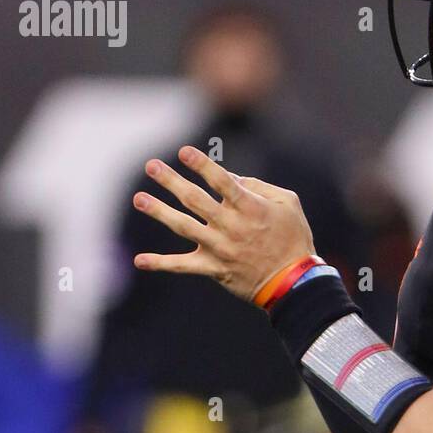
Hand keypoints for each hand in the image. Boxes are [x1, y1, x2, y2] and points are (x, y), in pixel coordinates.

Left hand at [132, 145, 315, 301]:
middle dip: (171, 181)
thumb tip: (232, 178)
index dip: (202, 165)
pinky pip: (183, 266)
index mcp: (251, 207)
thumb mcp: (288, 203)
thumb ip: (260, 186)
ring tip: (139, 199)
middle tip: (151, 166)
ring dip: (159, 212)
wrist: (293, 281)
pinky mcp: (214, 268)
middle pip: (195, 200)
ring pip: (184, 227)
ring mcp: (220, 248)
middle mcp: (231, 226)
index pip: (222, 181)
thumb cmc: (293, 237)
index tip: (183, 152)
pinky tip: (139, 260)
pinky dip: (161, 264)